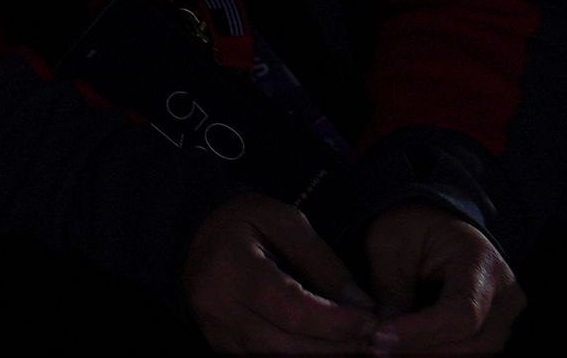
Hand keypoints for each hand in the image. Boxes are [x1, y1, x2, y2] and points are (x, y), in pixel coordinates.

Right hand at [185, 194, 380, 353]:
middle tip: (372, 341)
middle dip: (337, 348)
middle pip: (286, 346)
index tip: (371, 320)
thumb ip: (325, 264)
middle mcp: (218, 307)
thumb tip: (362, 306)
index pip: (292, 310)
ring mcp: (216, 332)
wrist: (194, 230)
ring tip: (352, 347)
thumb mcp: (287, 223)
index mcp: (232, 268)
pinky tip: (324, 348)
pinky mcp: (220, 346)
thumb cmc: (245, 221)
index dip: (337, 323)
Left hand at [366, 205, 518, 352]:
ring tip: (388, 349)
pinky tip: (406, 348)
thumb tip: (381, 335)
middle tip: (379, 348)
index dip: (422, 332)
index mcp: (481, 260)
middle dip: (425, 351)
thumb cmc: (412, 227)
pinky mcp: (495, 329)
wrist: (435, 222)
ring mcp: (505, 314)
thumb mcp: (389, 244)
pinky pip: (471, 351)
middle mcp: (505, 292)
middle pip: (476, 343)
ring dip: (432, 355)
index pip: (462, 312)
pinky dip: (439, 353)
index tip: (380, 337)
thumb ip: (390, 290)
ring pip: (477, 353)